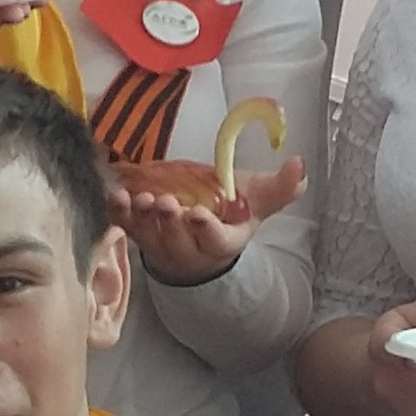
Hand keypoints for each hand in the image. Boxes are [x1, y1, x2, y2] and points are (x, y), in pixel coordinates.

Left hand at [107, 158, 307, 287]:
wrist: (197, 245)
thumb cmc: (228, 219)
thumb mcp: (255, 206)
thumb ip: (278, 189)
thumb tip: (300, 166)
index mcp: (222, 242)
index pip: (216, 241)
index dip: (207, 231)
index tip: (199, 216)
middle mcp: (190, 248)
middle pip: (178, 240)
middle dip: (170, 222)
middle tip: (165, 203)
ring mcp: (161, 244)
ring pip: (149, 235)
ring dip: (143, 217)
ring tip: (140, 199)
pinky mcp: (139, 234)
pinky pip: (126, 227)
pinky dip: (118, 213)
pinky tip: (115, 195)